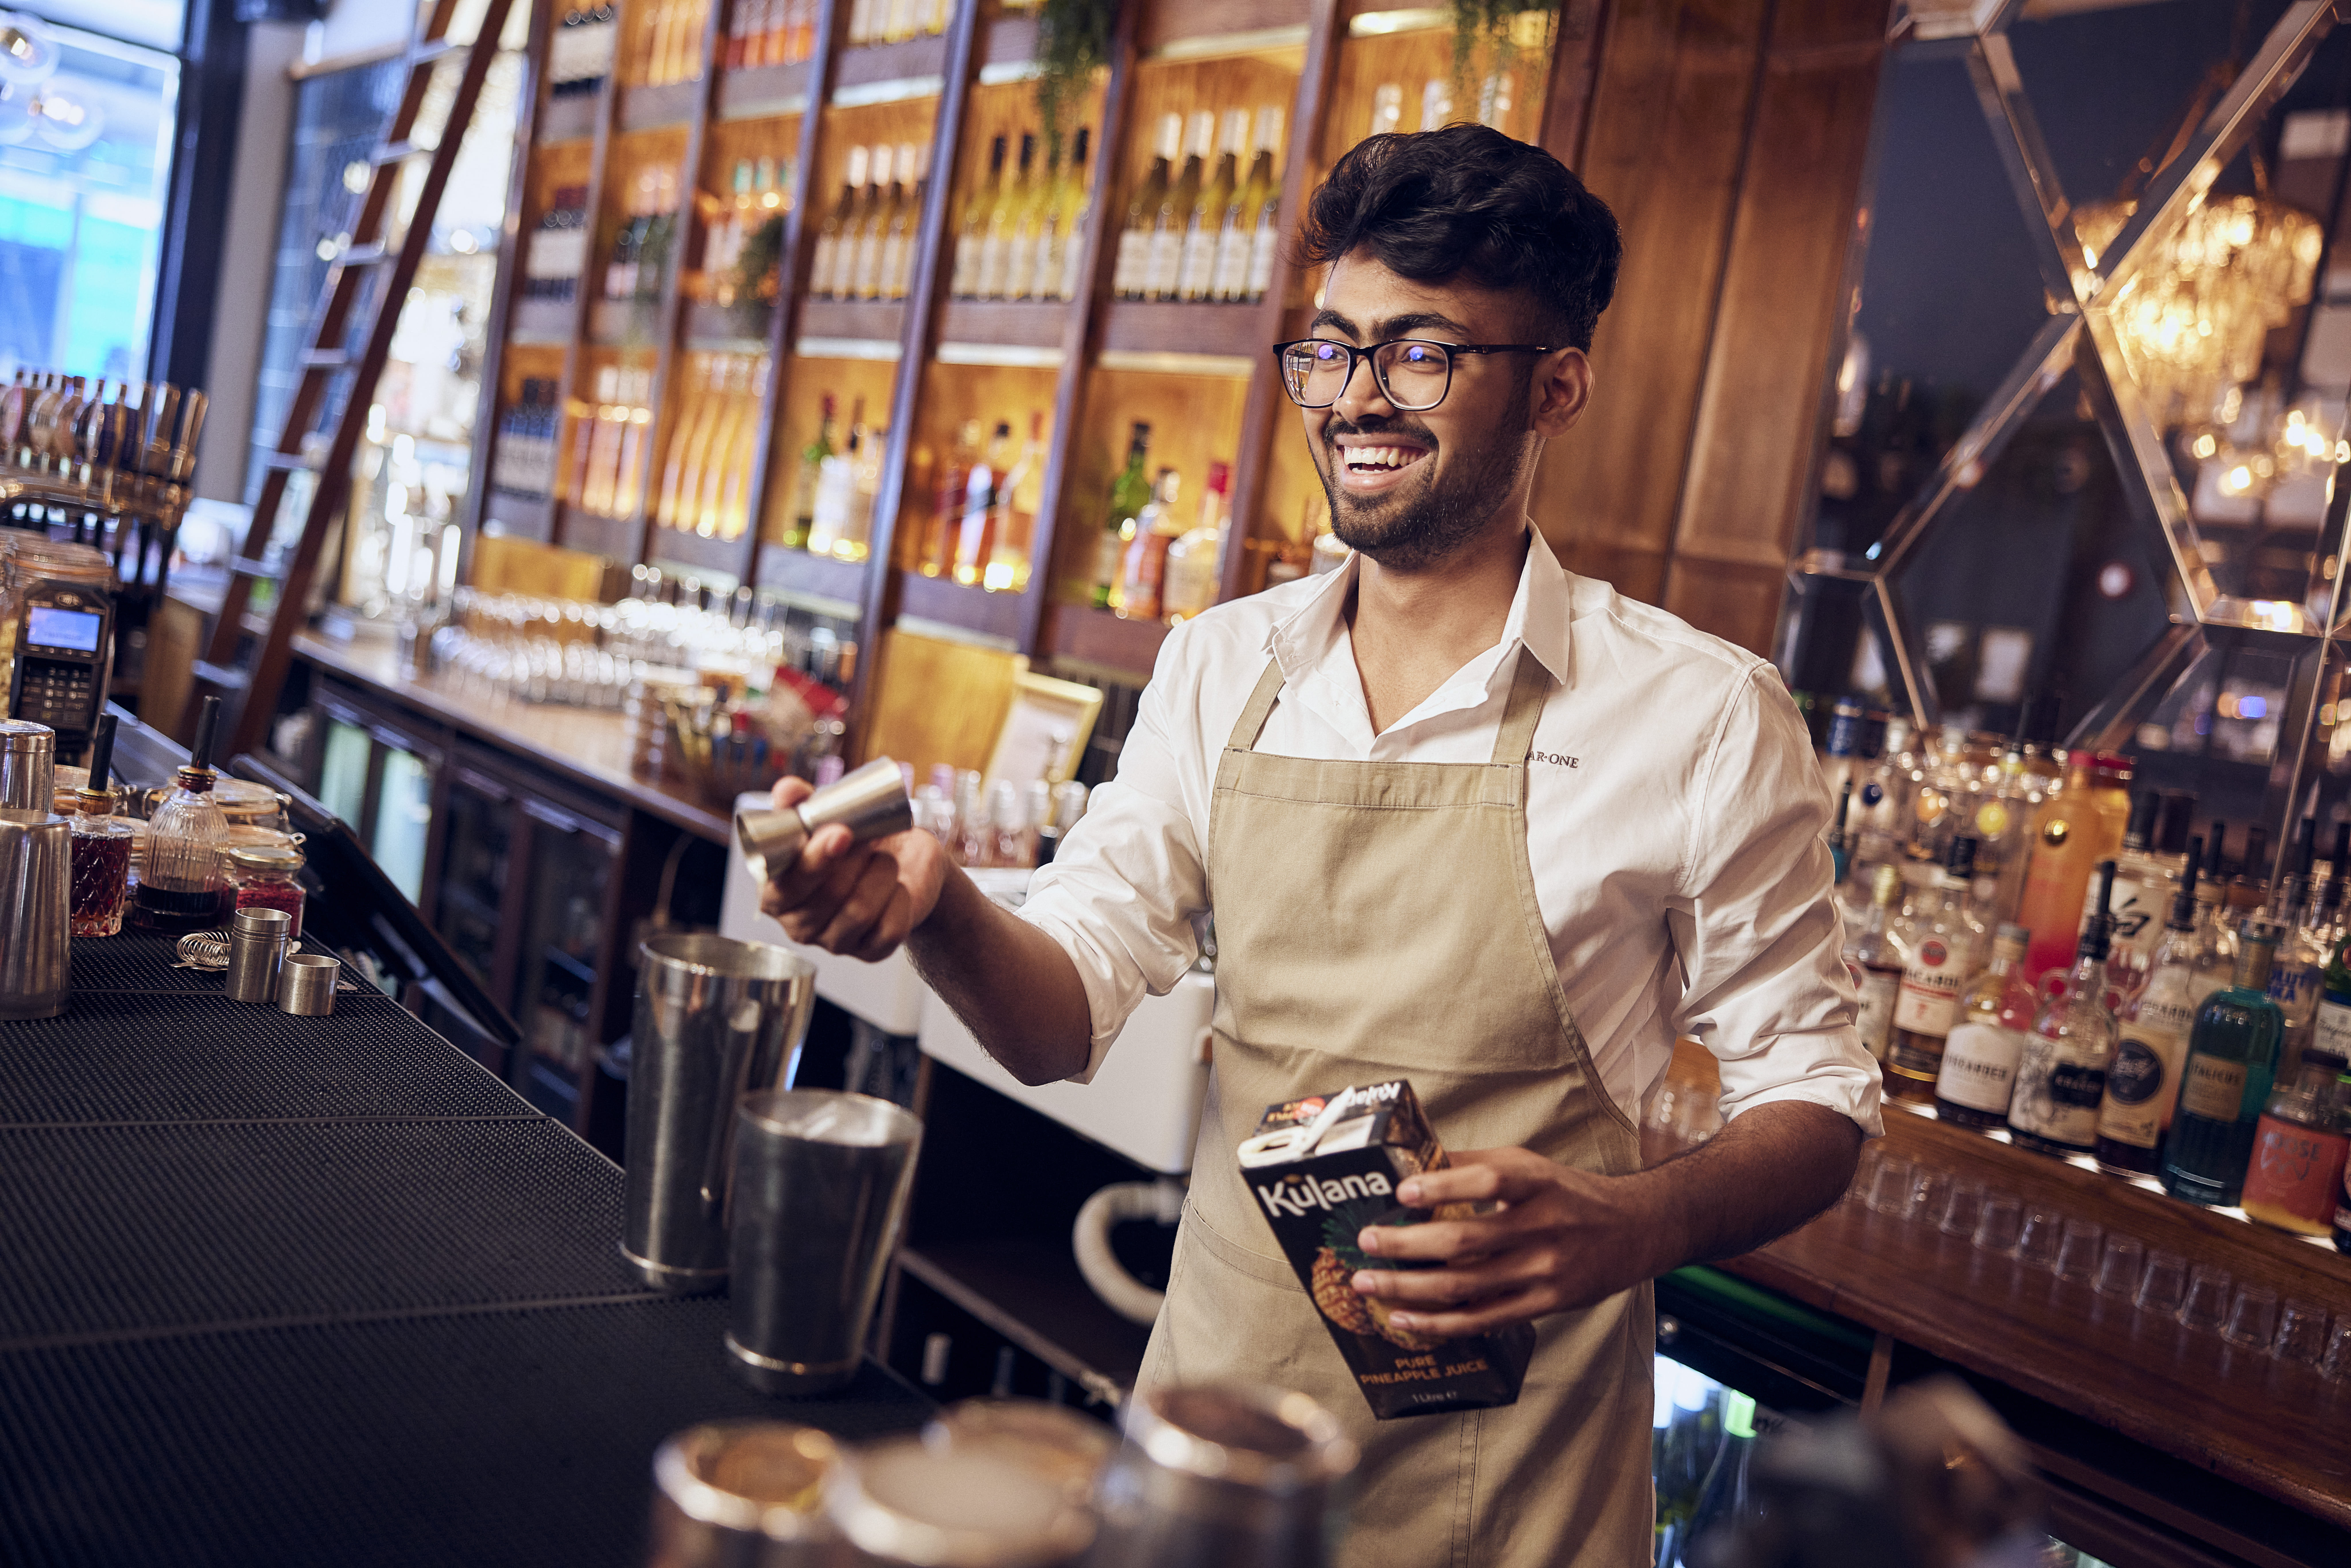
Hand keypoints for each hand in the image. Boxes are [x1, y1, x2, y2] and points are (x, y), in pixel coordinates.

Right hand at [756, 776, 947, 960]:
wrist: (902, 862)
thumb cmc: (852, 840)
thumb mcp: (825, 815)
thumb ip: (799, 802)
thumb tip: (788, 790)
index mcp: (776, 893)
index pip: (784, 889)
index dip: (812, 862)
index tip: (840, 832)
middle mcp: (799, 925)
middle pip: (824, 901)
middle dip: (854, 862)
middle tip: (868, 837)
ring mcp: (835, 942)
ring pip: (858, 914)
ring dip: (879, 876)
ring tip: (884, 859)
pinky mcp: (871, 951)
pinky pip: (889, 930)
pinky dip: (900, 900)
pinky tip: (899, 886)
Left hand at [1348, 1147, 1677, 1339]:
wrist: (1635, 1231)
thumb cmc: (1569, 1195)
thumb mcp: (1530, 1166)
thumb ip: (1475, 1165)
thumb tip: (1413, 1165)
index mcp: (1538, 1183)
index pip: (1489, 1182)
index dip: (1444, 1185)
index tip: (1403, 1192)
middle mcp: (1542, 1227)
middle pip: (1466, 1240)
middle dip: (1407, 1245)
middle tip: (1365, 1242)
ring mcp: (1544, 1271)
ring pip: (1466, 1285)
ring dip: (1409, 1288)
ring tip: (1366, 1284)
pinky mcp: (1545, 1304)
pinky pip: (1483, 1318)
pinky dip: (1439, 1322)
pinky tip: (1404, 1320)